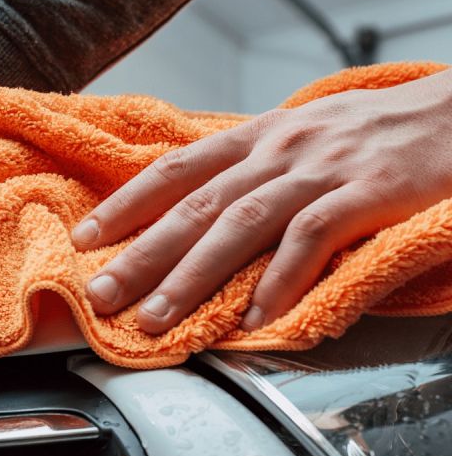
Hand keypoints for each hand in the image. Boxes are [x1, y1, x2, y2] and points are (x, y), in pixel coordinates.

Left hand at [71, 68, 451, 333]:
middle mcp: (278, 151)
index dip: (125, 204)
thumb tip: (193, 214)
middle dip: (141, 255)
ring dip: (193, 277)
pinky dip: (279, 281)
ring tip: (157, 319)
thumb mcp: (298, 139)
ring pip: (240, 225)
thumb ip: (248, 174)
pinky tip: (254, 319)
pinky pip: (312, 240)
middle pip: (194, 207)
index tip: (85, 239)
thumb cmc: (369, 135)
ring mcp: (320, 171)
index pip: (175, 171)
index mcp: (257, 138)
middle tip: (101, 294)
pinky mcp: (365, 194)